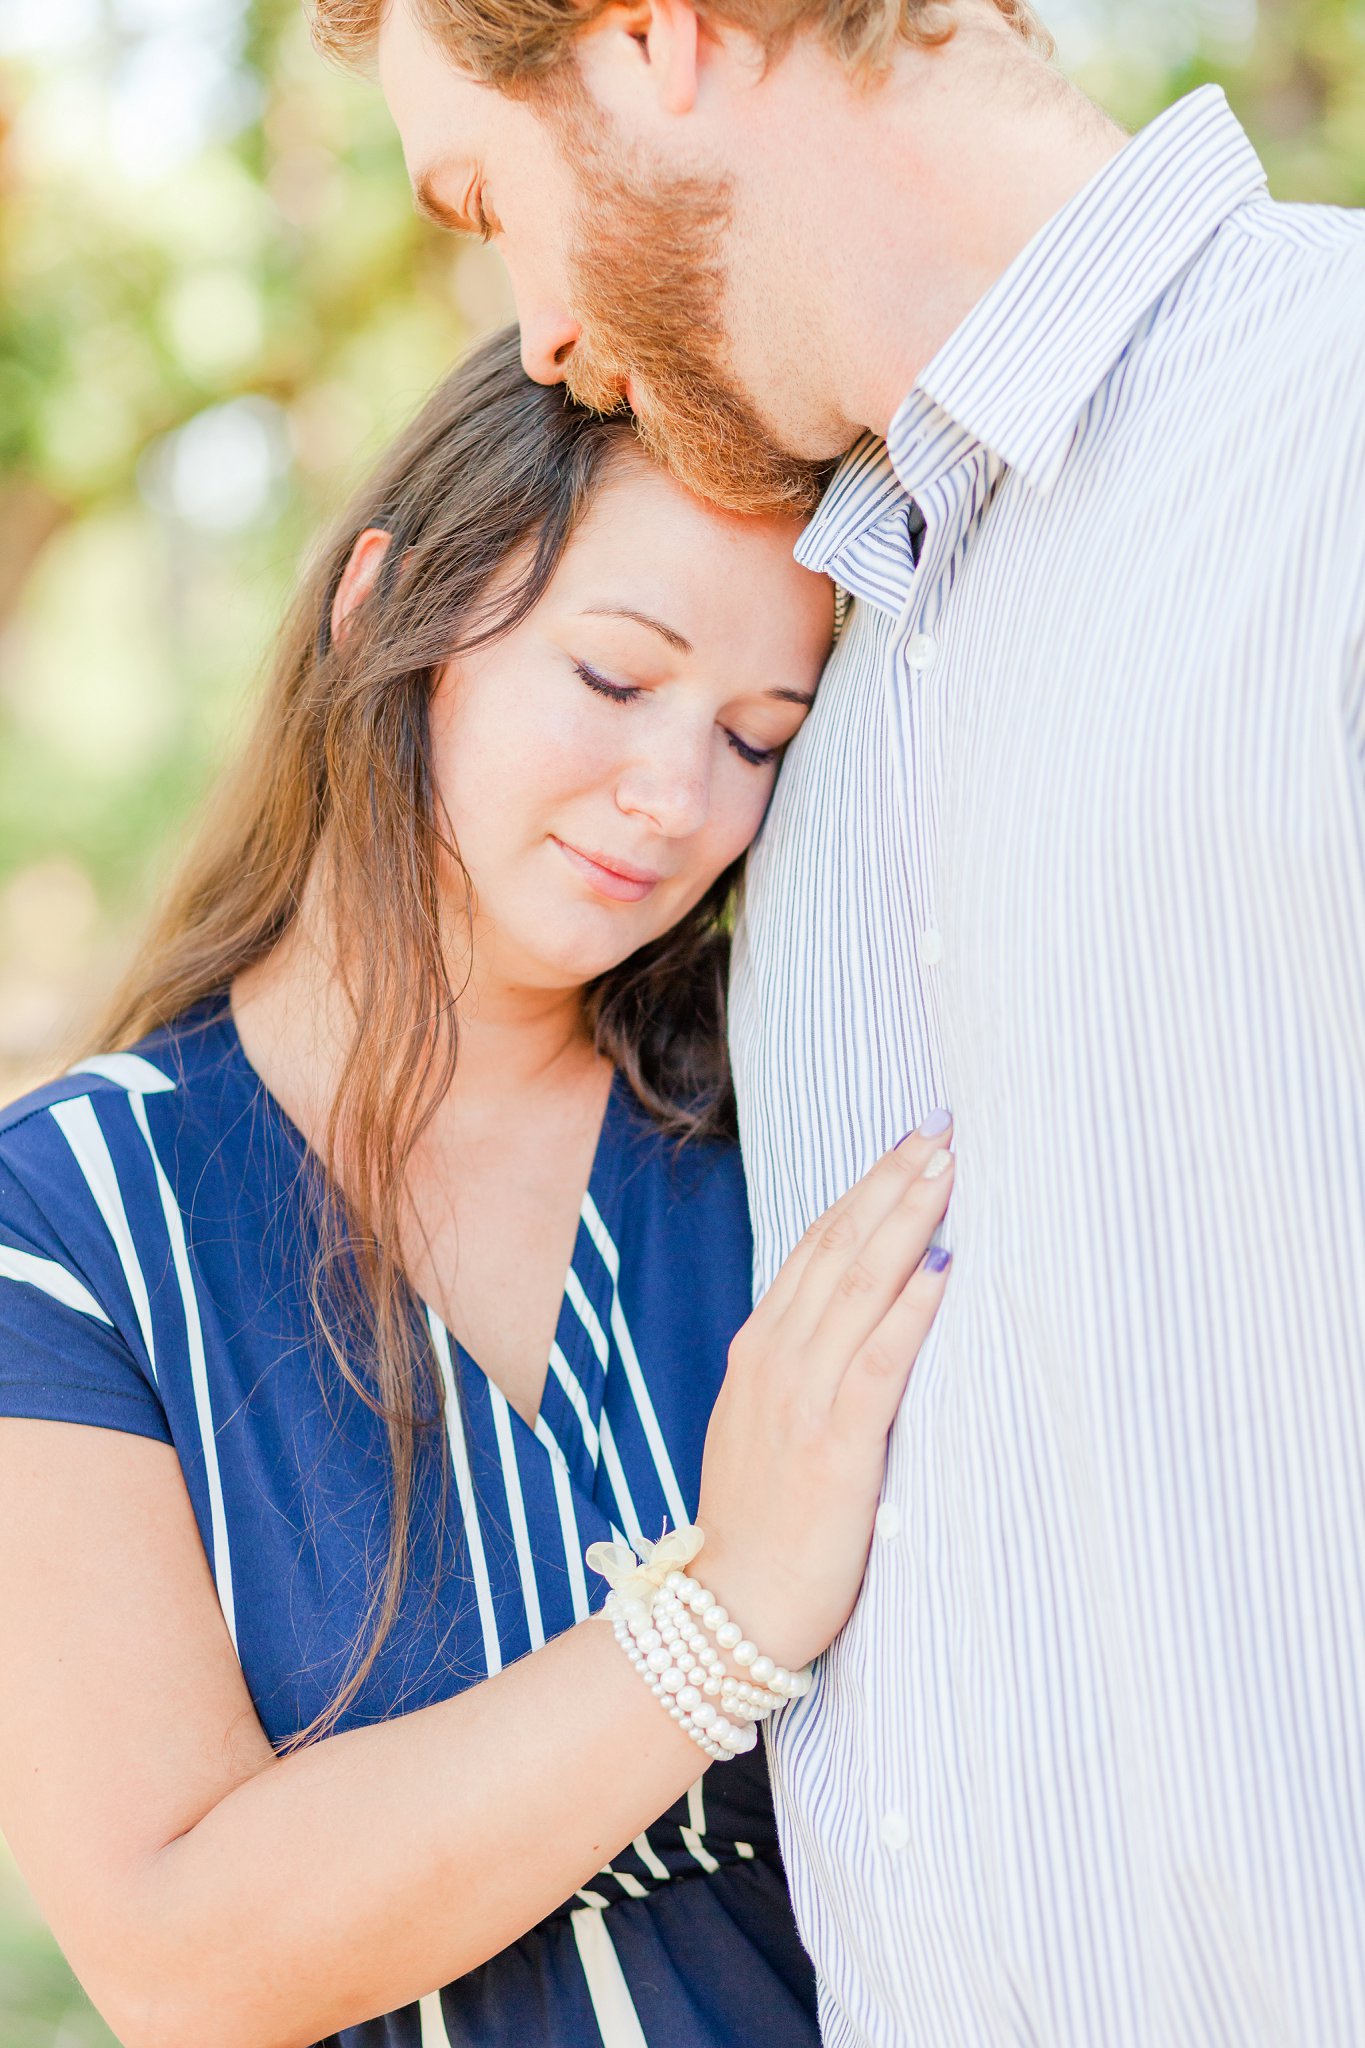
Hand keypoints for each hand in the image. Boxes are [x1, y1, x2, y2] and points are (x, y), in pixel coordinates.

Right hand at [694, 1122, 953, 1672]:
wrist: (728, 1613)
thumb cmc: (758, 1527)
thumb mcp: (763, 1427)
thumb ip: (801, 1370)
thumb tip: (857, 1321)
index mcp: (759, 1352)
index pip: (815, 1248)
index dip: (863, 1191)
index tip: (908, 1146)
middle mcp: (774, 1361)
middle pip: (839, 1249)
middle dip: (892, 1183)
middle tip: (939, 1129)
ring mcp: (800, 1401)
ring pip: (858, 1288)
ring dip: (906, 1222)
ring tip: (946, 1171)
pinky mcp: (834, 1448)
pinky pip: (878, 1363)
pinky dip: (911, 1310)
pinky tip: (943, 1266)